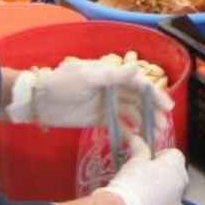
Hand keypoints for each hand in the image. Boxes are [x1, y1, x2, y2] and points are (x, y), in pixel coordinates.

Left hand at [5, 59, 171, 127]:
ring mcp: (106, 103)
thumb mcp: (88, 77)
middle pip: (139, 98)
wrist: (38, 100)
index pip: (139, 83)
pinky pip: (118, 123)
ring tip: (154, 133)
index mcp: (111, 74)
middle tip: (164, 124)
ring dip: (144, 120)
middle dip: (153, 109)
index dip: (154, 94)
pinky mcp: (98, 118)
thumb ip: (113, 75)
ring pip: (131, 111)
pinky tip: (136, 138)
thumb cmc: (62, 84)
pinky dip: (128, 130)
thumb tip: (137, 66)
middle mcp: (113, 87)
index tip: (166, 107)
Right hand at [100, 135, 187, 204]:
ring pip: (172, 190)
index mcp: (175, 166)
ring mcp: (176, 201)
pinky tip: (144, 204)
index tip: (148, 160)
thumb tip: (136, 138)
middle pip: (175, 172)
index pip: (174, 153)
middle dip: (162, 172)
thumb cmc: (131, 184)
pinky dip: (158, 203)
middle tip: (145, 174)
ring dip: (161, 189)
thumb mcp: (135, 161)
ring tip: (142, 191)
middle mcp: (181, 184)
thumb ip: (140, 148)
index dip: (160, 155)